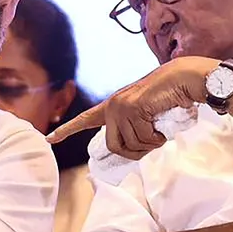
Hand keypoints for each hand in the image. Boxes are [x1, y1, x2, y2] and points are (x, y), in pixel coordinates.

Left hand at [46, 56, 216, 157]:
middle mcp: (112, 106)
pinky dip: (157, 138)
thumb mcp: (146, 116)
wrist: (182, 79)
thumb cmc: (168, 98)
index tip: (49, 138)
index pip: (84, 120)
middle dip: (134, 152)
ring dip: (150, 143)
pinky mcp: (133, 108)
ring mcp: (121, 107)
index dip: (67, 131)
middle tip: (152, 144)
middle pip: (114, 146)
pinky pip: (144, 138)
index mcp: (112, 106)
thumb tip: (131, 151)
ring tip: (160, 129)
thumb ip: (134, 129)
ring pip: (132, 144)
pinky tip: (162, 126)